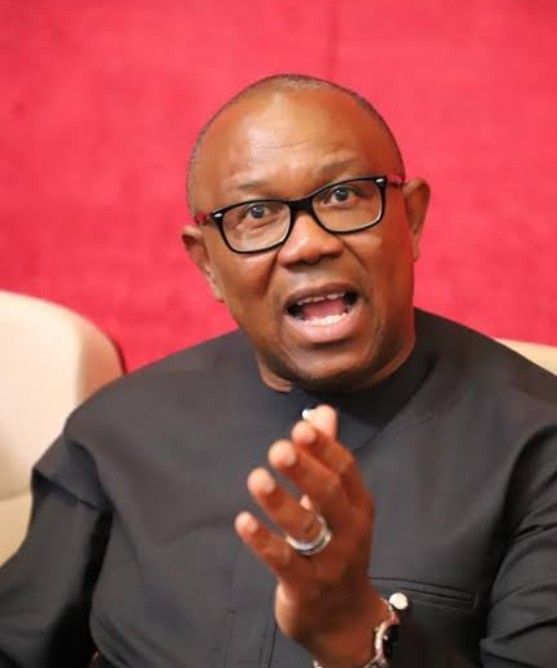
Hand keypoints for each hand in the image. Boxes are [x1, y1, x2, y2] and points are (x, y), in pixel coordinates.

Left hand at [235, 405, 388, 666]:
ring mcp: (329, 562)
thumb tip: (322, 411)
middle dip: (305, 470)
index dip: (323, 448)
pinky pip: (284, 562)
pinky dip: (263, 542)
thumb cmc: (338, 547)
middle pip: (328, 496)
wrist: (344, 620)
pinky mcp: (305, 588)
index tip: (299, 427)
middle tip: (278, 449)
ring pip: (305, 528)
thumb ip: (327, 457)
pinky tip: (243, 521)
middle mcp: (349, 532)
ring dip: (280, 503)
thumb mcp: (339, 504)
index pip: (345, 470)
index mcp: (358, 506)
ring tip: (257, 479)